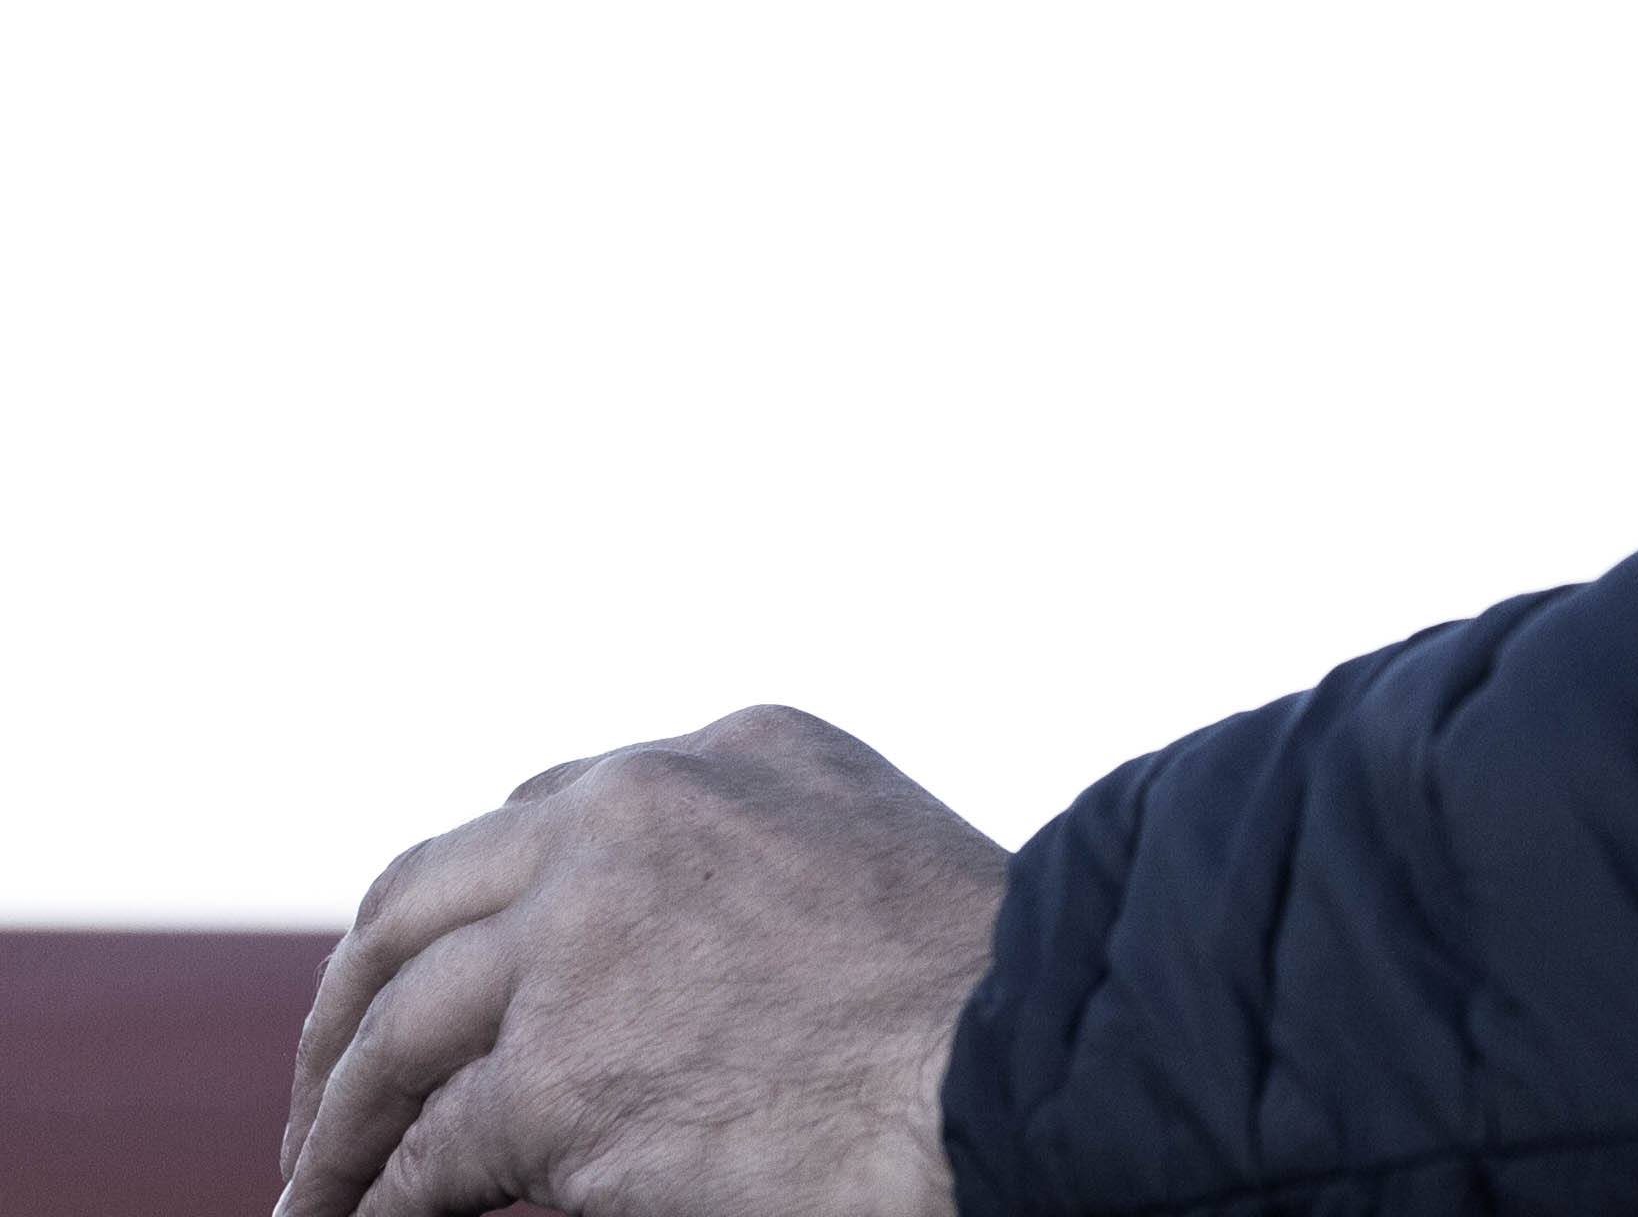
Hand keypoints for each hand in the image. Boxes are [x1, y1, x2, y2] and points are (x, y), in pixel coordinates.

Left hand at [276, 703, 1008, 1216]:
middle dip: (350, 1008)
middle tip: (326, 1093)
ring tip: (317, 1192)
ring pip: (391, 1034)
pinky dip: (378, 1205)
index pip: (535, 817)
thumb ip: (750, 864)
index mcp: (720, 753)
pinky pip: (422, 1156)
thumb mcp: (865, 853)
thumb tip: (647, 965)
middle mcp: (631, 815)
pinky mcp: (551, 1079)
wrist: (1033, 1063)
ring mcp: (578, 942)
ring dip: (337, 1124)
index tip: (440, 988)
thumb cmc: (989, 997)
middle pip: (417, 904)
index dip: (466, 914)